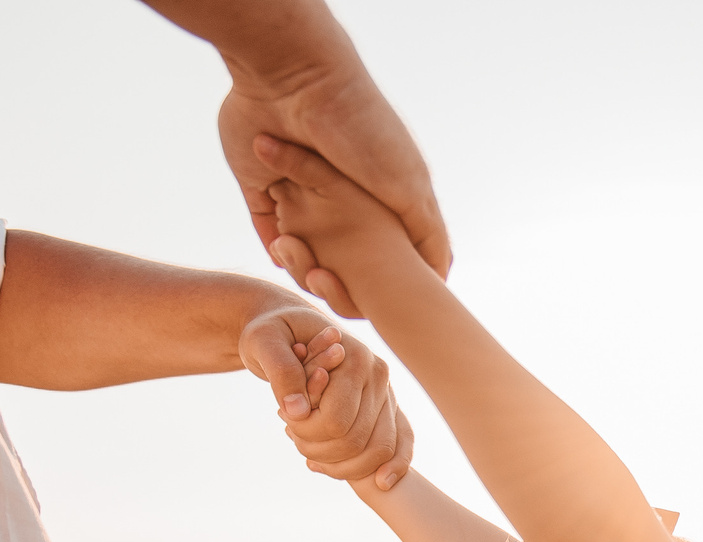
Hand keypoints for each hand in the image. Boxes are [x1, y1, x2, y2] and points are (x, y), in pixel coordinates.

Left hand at [218, 58, 447, 314]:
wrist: (295, 78)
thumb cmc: (362, 129)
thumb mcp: (409, 188)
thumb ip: (426, 232)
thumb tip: (441, 280)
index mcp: (379, 195)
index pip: (389, 251)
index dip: (385, 282)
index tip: (379, 301)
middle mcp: (343, 195)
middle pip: (342, 258)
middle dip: (335, 279)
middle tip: (326, 279)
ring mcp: (301, 189)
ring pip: (303, 247)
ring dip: (300, 264)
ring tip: (300, 260)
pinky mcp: (261, 182)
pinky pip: (264, 226)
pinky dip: (271, 246)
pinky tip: (279, 255)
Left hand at [240, 306, 410, 485]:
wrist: (290, 326)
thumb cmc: (273, 332)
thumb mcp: (263, 342)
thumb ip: (281, 373)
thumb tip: (297, 411)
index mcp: (355, 359)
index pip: (336, 422)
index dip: (306, 433)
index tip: (283, 419)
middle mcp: (378, 377)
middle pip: (358, 442)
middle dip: (320, 450)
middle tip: (292, 434)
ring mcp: (387, 393)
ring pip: (380, 451)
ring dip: (343, 464)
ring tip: (310, 452)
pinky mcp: (389, 407)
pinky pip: (401, 443)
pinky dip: (393, 466)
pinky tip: (379, 483)